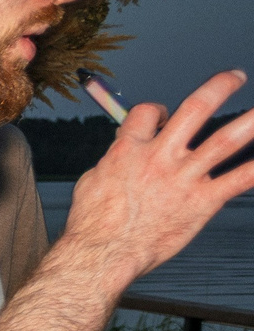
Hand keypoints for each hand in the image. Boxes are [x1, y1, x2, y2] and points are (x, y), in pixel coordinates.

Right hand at [61, 70, 253, 284]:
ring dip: (250, 121)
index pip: (148, 113)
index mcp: (129, 150)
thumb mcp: (92, 181)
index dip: (158, 110)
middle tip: (235, 77)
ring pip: (224, 141)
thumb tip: (121, 151)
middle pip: (195, 110)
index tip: (164, 116)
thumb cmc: (93, 224)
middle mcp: (160, 157)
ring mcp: (184, 178)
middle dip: (219, 88)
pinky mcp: (202, 202)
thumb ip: (114, 161)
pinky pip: (238, 180)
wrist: (103, 253)